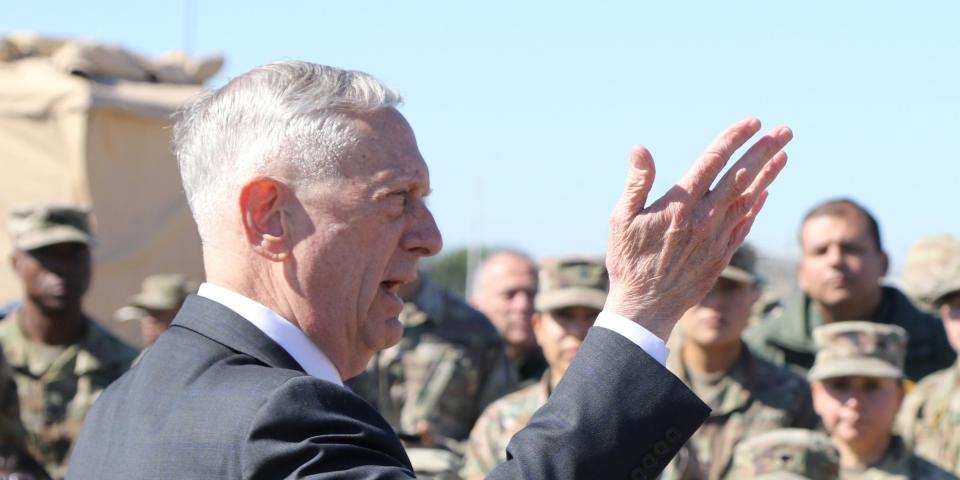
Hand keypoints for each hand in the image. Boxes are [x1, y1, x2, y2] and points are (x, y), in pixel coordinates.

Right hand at [604, 118, 790, 339]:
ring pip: (749, 198)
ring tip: (785, 153)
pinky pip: (746, 224)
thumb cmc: (628, 261)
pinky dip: (757, 204)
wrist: (645, 307)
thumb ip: (636, 183)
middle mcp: (704, 218)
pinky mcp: (722, 255)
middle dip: (763, 150)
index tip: (751, 122)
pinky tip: (766, 190)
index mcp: (680, 205)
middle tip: (785, 130)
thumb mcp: (620, 219)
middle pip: (741, 176)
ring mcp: (717, 237)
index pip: (712, 162)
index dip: (733, 139)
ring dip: (769, 174)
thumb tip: (640, 148)